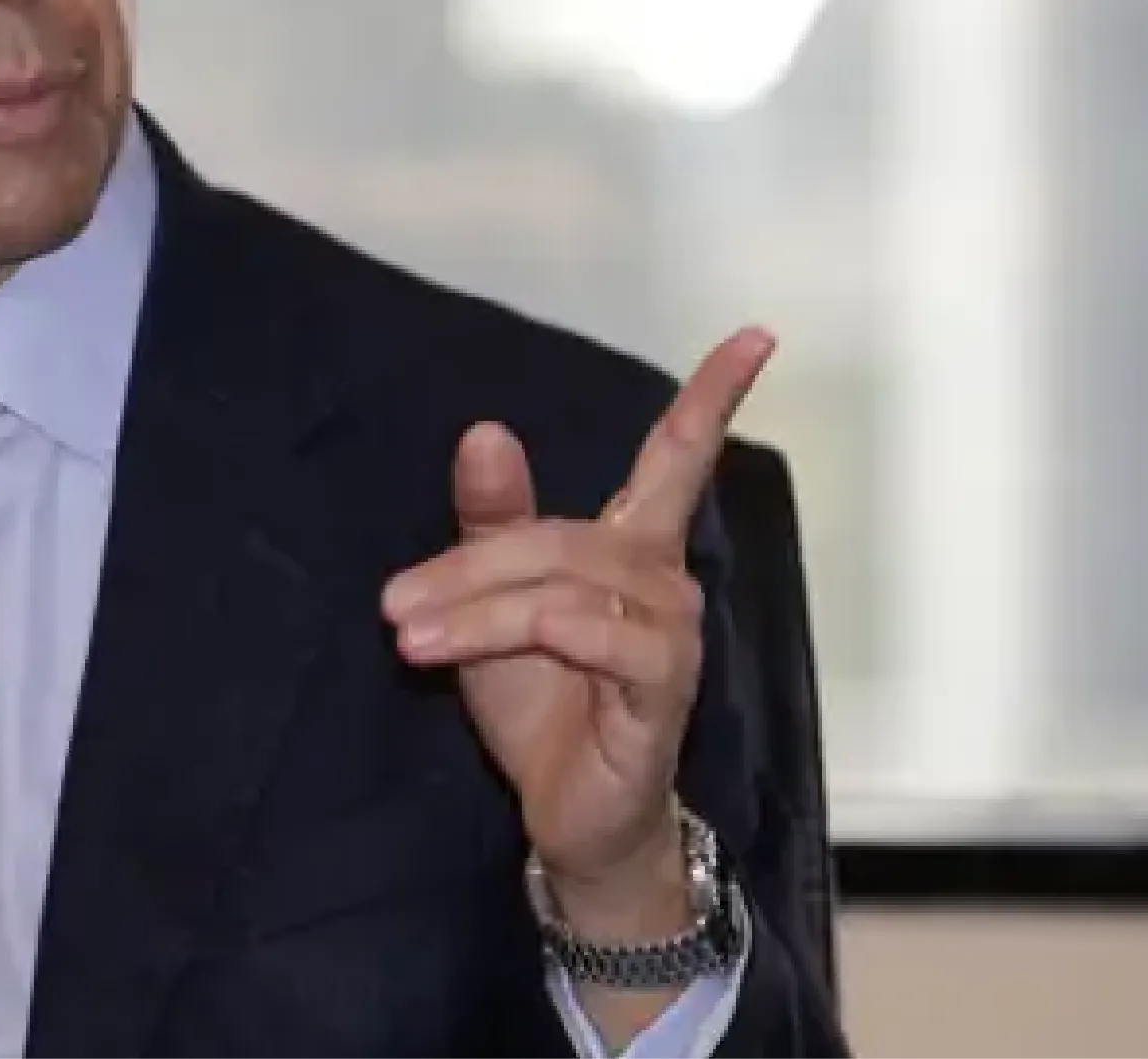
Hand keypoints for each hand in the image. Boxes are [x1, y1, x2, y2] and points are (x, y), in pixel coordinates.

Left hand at [381, 328, 774, 919]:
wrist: (563, 815)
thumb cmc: (540, 700)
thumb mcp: (494, 601)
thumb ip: (491, 519)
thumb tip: (484, 429)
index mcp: (630, 547)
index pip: (677, 457)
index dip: (713, 396)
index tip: (756, 333)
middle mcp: (663, 582)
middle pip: (558, 537)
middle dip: (466, 567)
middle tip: (391, 603)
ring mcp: (670, 637)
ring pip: (564, 586)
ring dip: (475, 610)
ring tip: (407, 635)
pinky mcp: (663, 693)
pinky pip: (606, 639)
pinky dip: (545, 632)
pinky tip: (486, 646)